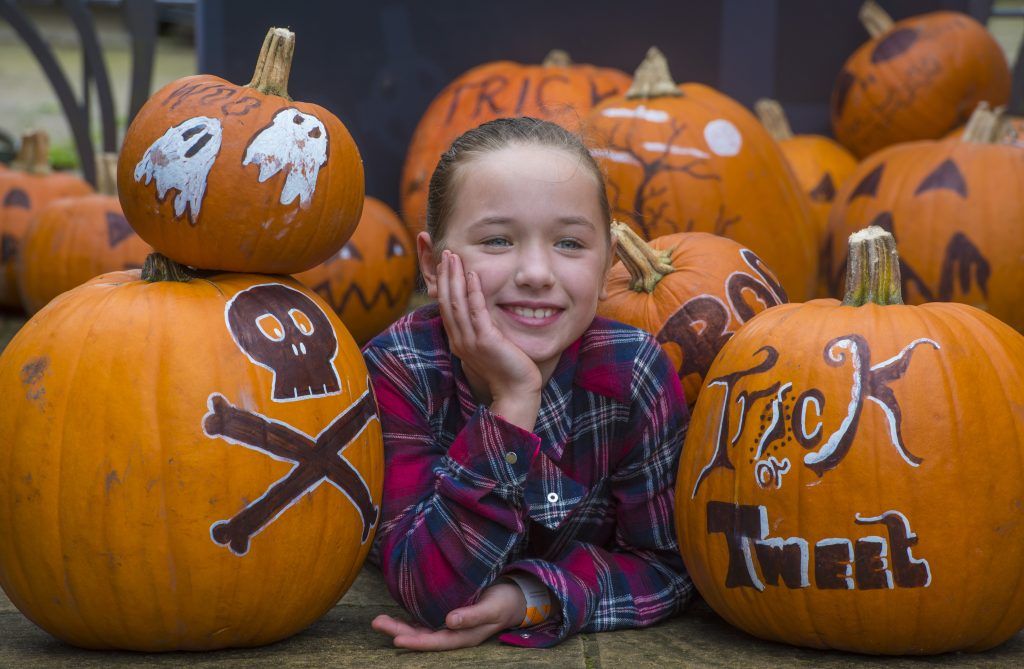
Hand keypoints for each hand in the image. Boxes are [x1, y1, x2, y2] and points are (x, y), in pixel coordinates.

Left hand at [370, 581, 525, 650]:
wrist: (513, 598)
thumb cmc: (503, 602)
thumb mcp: (492, 608)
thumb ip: (472, 616)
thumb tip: (449, 621)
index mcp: (463, 636)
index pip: (435, 641)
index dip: (416, 641)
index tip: (396, 639)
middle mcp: (452, 633)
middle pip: (422, 636)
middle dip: (398, 632)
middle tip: (377, 622)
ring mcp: (449, 626)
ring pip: (420, 629)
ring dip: (399, 626)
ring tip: (379, 620)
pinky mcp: (447, 614)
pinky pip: (424, 620)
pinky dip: (410, 618)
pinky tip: (397, 614)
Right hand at [437, 250, 542, 429]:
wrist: (516, 394)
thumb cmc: (508, 371)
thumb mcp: (490, 347)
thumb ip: (483, 330)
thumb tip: (483, 314)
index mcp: (459, 341)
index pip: (446, 307)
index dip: (444, 284)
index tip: (445, 264)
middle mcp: (459, 340)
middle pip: (446, 301)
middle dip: (445, 276)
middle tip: (445, 252)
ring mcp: (470, 342)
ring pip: (456, 304)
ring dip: (454, 278)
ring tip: (453, 257)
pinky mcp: (485, 342)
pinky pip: (476, 312)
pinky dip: (473, 292)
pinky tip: (473, 275)